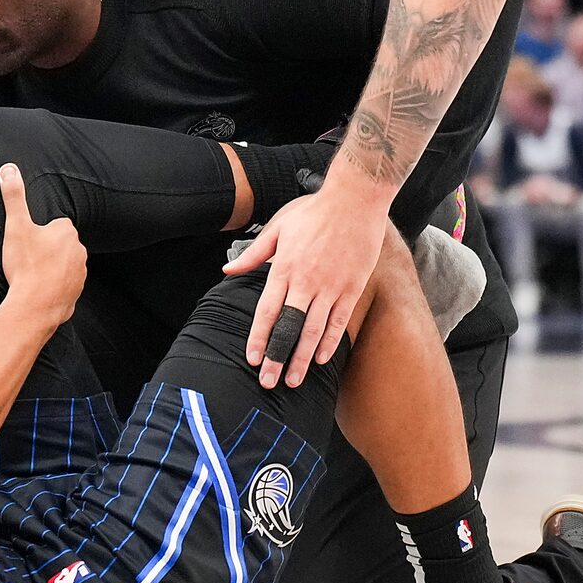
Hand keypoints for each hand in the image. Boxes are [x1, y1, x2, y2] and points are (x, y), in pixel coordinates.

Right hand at [0, 163, 84, 323]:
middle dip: (47, 249)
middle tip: (27, 259)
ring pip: (64, 265)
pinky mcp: (76, 293)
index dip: (39, 233)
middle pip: (60, 244)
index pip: (55, 224)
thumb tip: (9, 169)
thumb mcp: (16, 226)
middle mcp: (79, 251)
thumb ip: (13, 196)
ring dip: (51, 268)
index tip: (28, 243)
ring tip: (32, 275)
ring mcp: (80, 273)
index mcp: (67, 232)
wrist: (34, 306)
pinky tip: (39, 290)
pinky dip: (54, 287)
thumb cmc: (26, 266)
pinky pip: (64, 285)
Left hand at [225, 183, 390, 389]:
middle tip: (270, 382)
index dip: (259, 338)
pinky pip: (338, 321)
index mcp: (284, 267)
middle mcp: (306, 281)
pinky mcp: (352, 287)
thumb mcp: (278, 227)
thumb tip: (228, 271)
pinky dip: (329, 342)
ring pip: (313, 330)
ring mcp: (331, 286)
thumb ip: (253, 254)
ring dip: (302, 358)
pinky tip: (320, 359)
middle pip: (288, 327)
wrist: (355, 199)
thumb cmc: (315, 211)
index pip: (267, 311)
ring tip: (295, 381)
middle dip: (278, 358)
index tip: (253, 359)